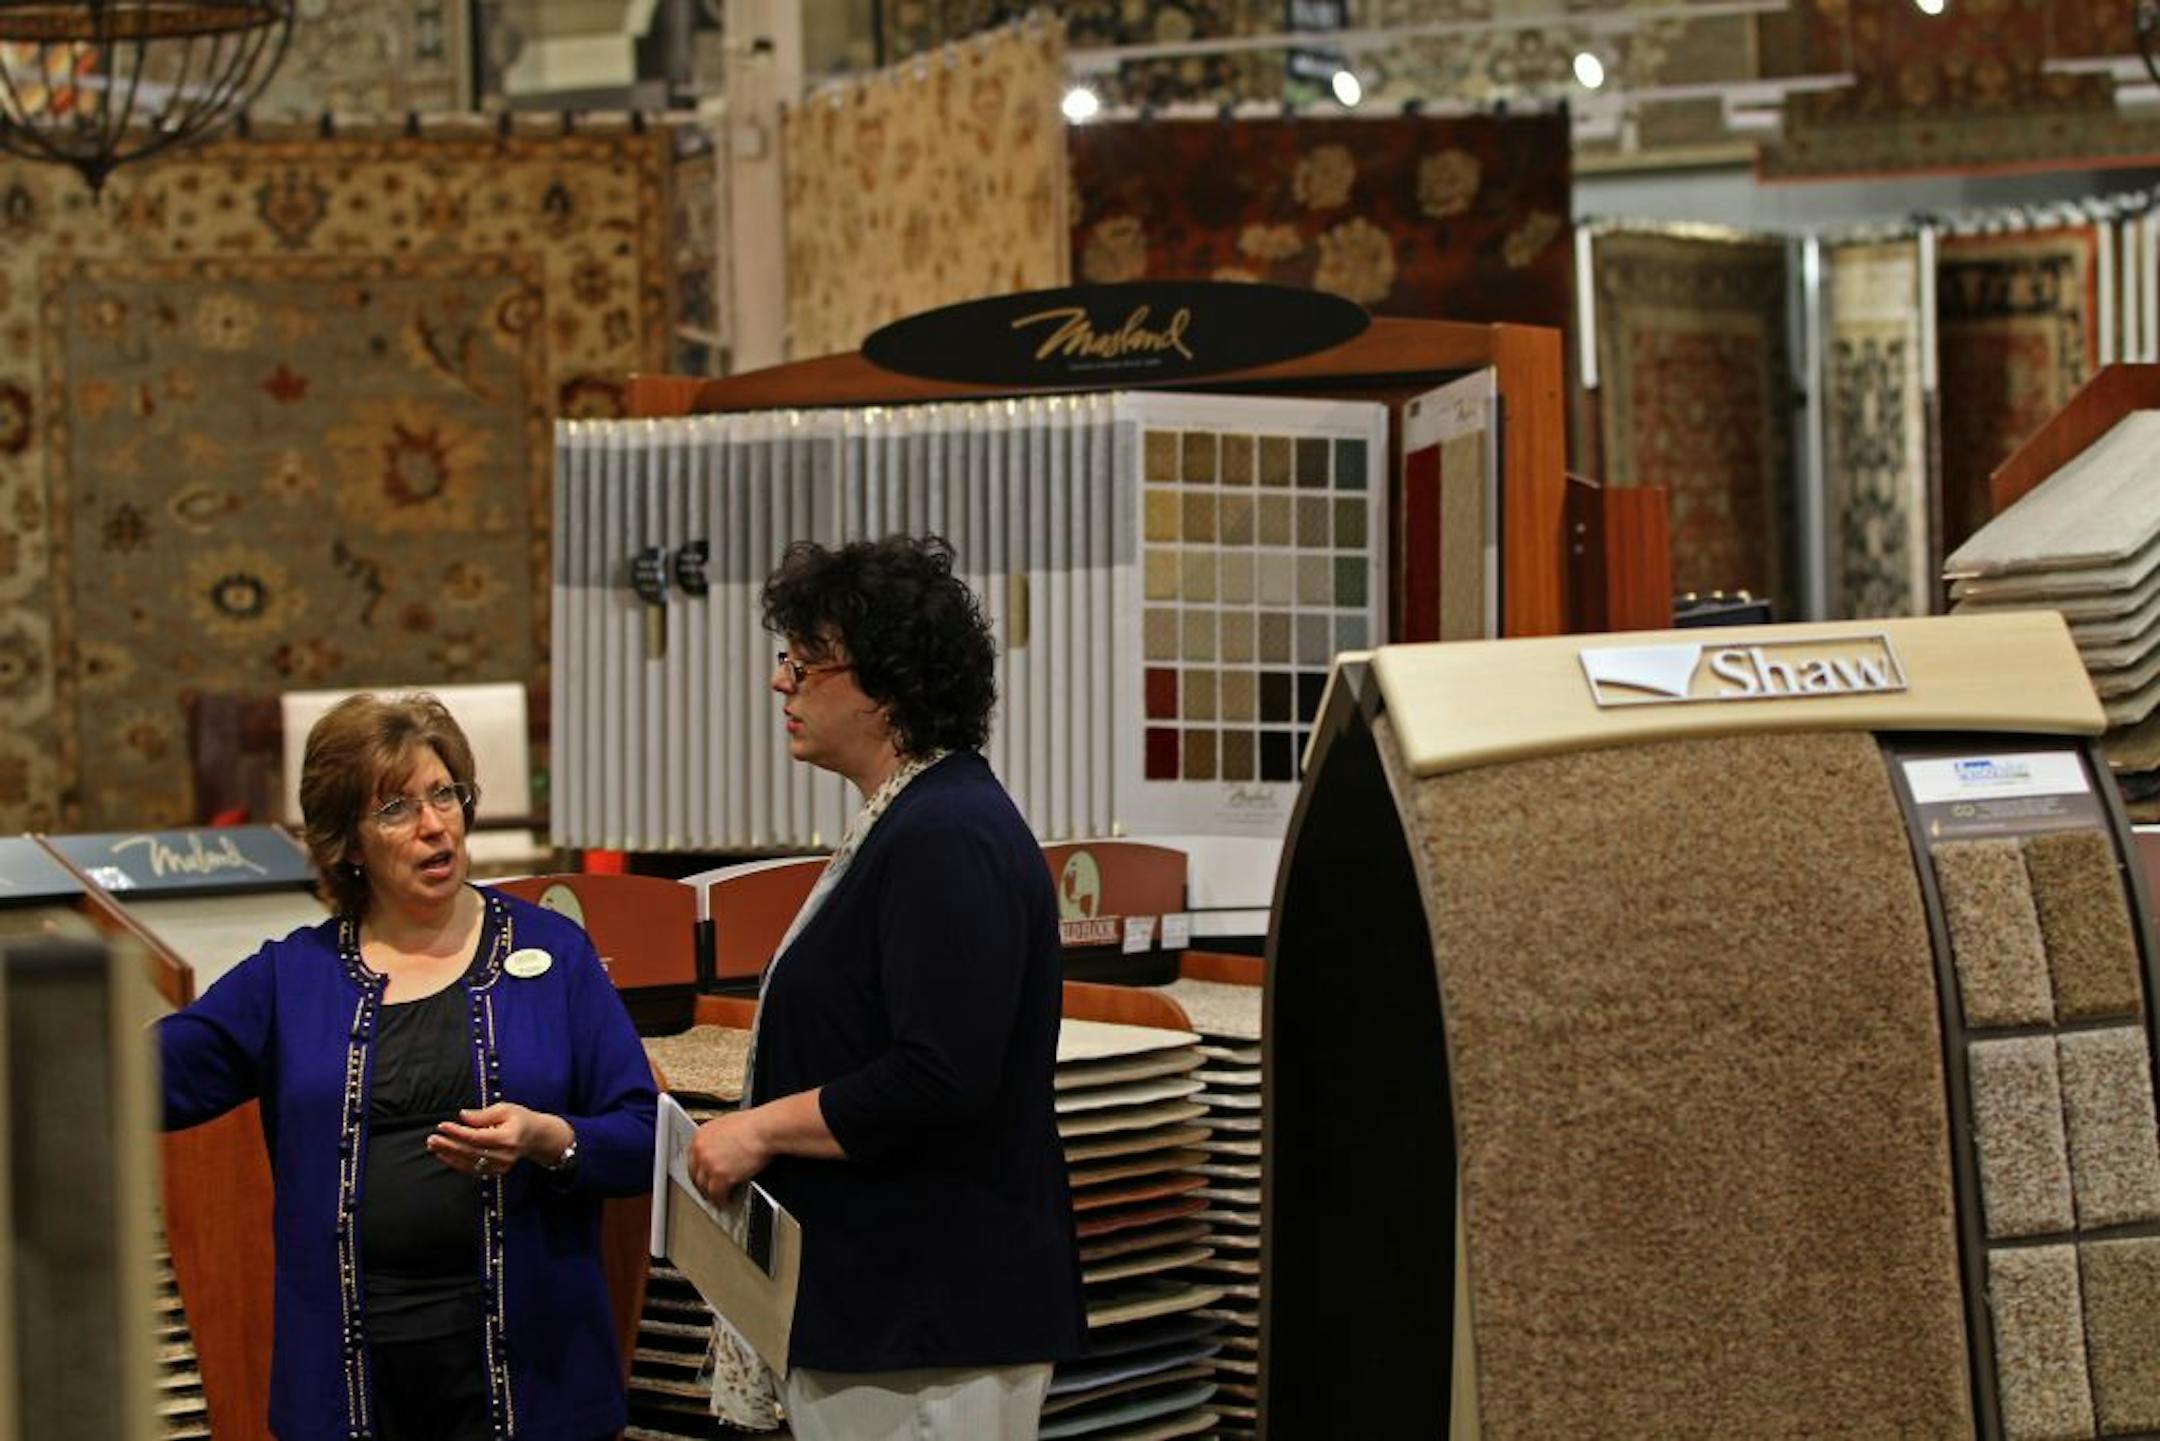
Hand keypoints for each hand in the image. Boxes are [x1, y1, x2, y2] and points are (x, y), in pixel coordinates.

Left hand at [430, 1102, 572, 1177]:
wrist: (536, 1137)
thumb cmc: (519, 1119)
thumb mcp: (505, 1109)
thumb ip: (483, 1115)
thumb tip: (462, 1116)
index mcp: (508, 1138)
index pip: (477, 1137)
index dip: (457, 1132)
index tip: (442, 1125)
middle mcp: (505, 1155)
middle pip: (470, 1152)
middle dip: (448, 1145)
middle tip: (432, 1138)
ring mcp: (501, 1166)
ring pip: (469, 1163)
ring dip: (448, 1155)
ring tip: (433, 1146)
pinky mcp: (496, 1171)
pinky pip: (472, 1170)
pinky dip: (456, 1163)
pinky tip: (443, 1155)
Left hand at [687, 1110, 771, 1203]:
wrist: (765, 1129)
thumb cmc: (755, 1125)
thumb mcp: (728, 1126)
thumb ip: (718, 1140)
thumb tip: (721, 1152)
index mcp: (701, 1135)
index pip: (692, 1159)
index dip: (698, 1171)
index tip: (703, 1177)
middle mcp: (701, 1149)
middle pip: (695, 1174)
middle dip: (702, 1185)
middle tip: (709, 1191)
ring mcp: (709, 1163)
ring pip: (704, 1187)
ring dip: (711, 1195)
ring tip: (718, 1199)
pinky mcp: (720, 1176)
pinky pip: (717, 1194)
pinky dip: (722, 1200)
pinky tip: (727, 1201)